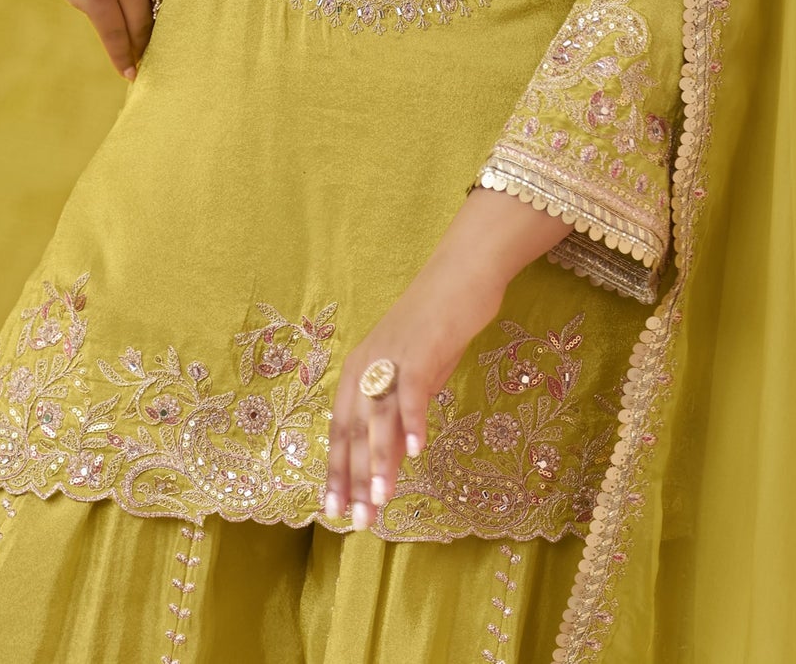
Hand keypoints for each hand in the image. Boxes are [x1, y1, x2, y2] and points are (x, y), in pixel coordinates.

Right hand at [0, 0, 185, 79]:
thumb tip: (172, 20)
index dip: (192, 13)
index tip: (204, 40)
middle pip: (167, 10)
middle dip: (170, 35)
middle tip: (181, 62)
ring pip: (142, 28)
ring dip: (144, 48)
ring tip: (149, 65)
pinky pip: (116, 38)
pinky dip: (123, 58)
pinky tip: (131, 72)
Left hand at [324, 247, 502, 529]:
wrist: (461, 274)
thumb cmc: (437, 324)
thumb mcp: (410, 371)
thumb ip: (398, 407)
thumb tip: (393, 455)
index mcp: (358, 369)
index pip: (341, 430)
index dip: (337, 472)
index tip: (335, 511)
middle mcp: (368, 364)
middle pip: (356, 429)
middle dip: (354, 479)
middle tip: (357, 520)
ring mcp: (394, 357)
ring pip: (380, 416)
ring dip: (380, 460)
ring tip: (380, 499)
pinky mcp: (423, 350)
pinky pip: (415, 392)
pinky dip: (413, 422)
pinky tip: (415, 453)